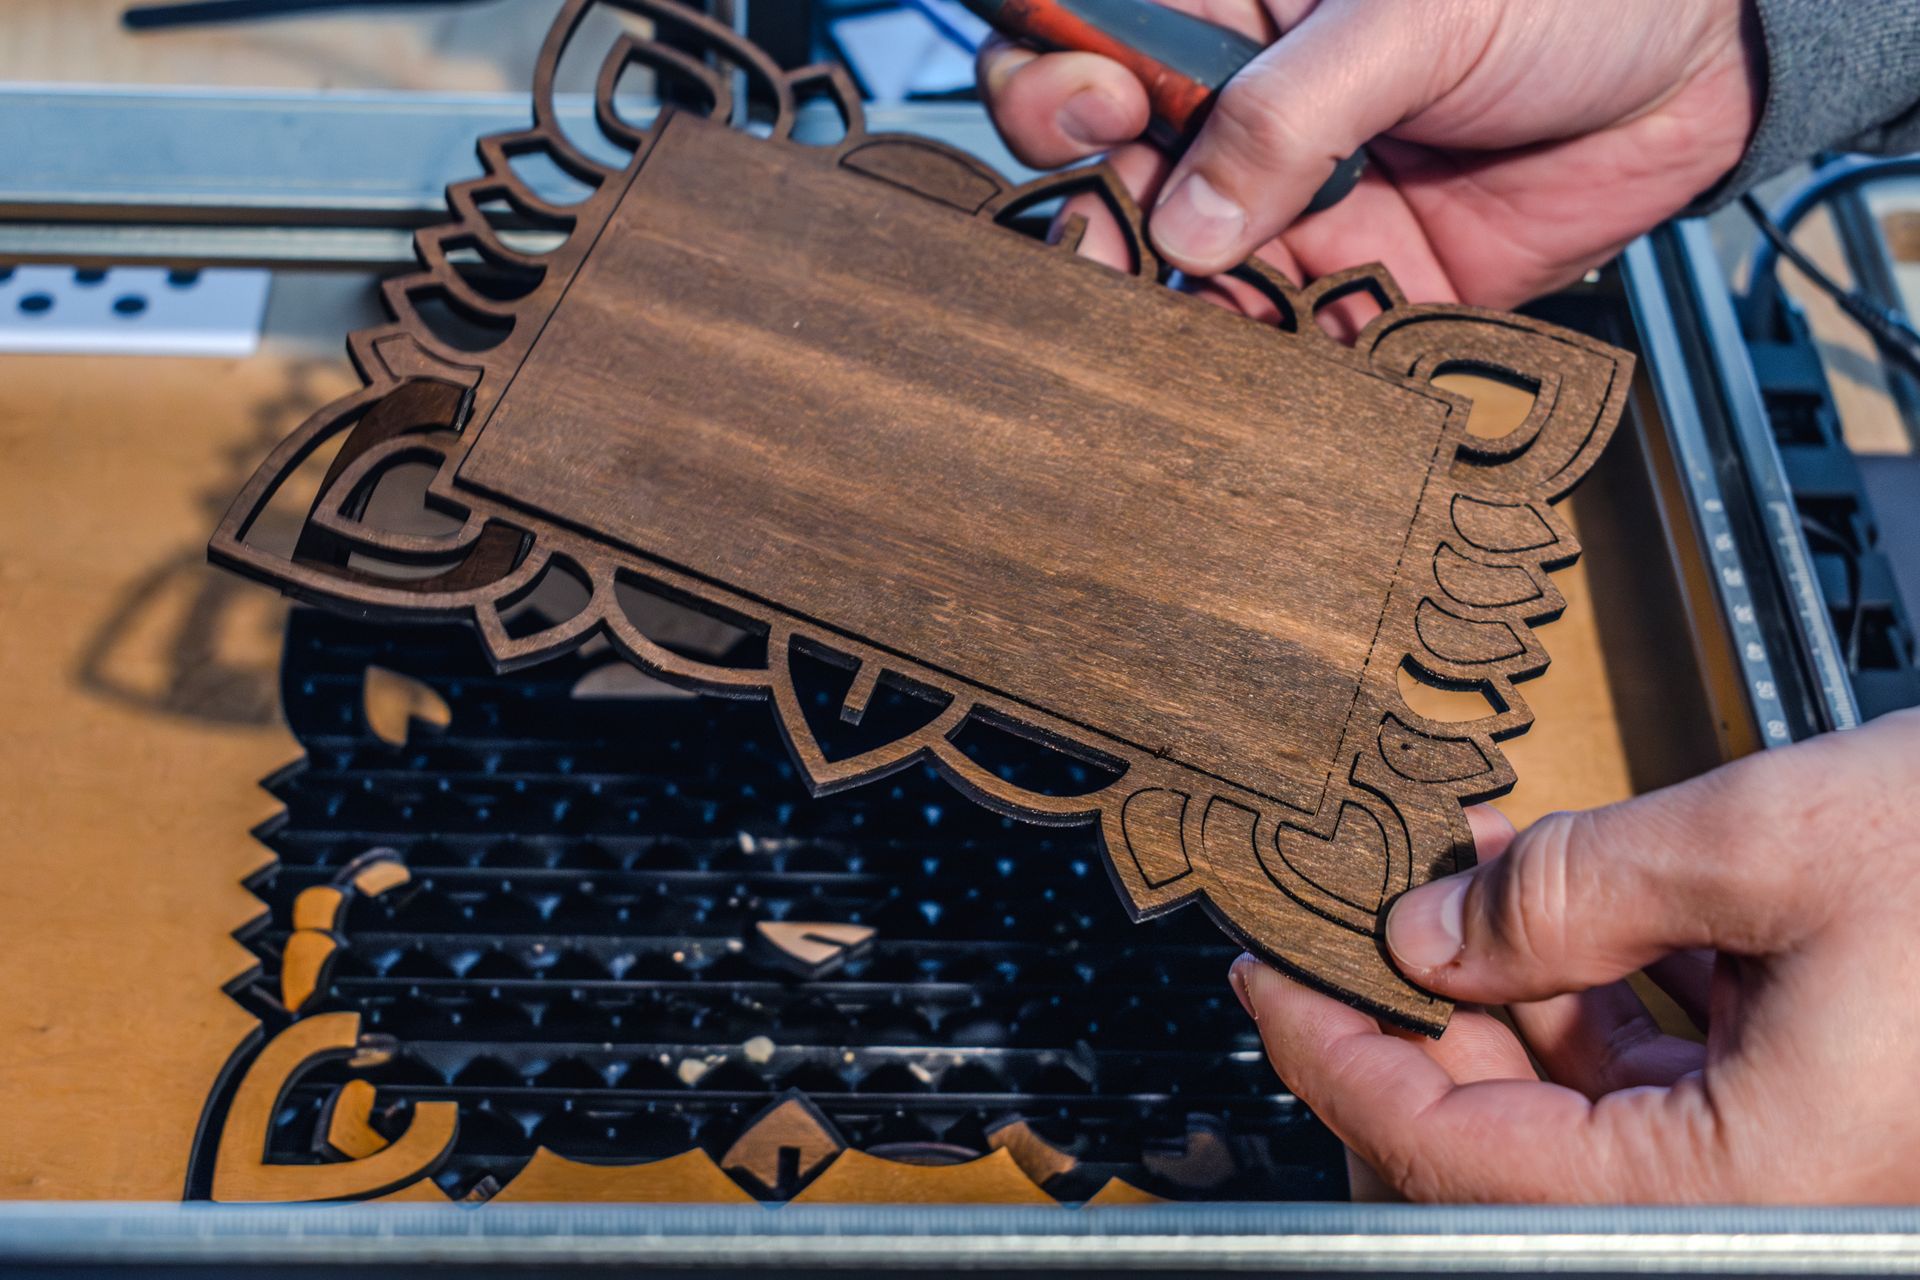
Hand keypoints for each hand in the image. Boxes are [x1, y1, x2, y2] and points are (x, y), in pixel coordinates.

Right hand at [978, 0, 1763, 306]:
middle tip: (1111, 249)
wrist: (1703, 64)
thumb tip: (1189, 218)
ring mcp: (1295, 208)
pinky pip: (1285, 339)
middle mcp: (1244, 117)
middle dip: (1094, 217)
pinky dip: (1265, 366)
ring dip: (1170, 311)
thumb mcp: (1414, 15)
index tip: (1093, 112)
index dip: (1056, 82)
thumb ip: (1289, 112)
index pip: (1089, 42)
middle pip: (1112, 174)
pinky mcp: (1357, 285)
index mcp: (1235, 14)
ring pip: (1183, 274)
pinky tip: (1259, 370)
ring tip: (1188, 326)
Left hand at [1230, 709, 1919, 1200]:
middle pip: (1510, 1139)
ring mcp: (1798, 1157)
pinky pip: (1664, 1062)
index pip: (1457, 1157)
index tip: (1267, 980)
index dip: (1336, 1063)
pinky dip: (1598, 976)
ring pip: (1583, 1097)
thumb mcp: (1767, 840)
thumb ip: (1570, 894)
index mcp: (1748, 1180)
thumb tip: (1428, 936)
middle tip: (1348, 911)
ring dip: (1505, 982)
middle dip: (1420, 1015)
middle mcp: (1769, 1198)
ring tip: (1454, 866)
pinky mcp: (1824, 1106)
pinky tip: (1559, 881)